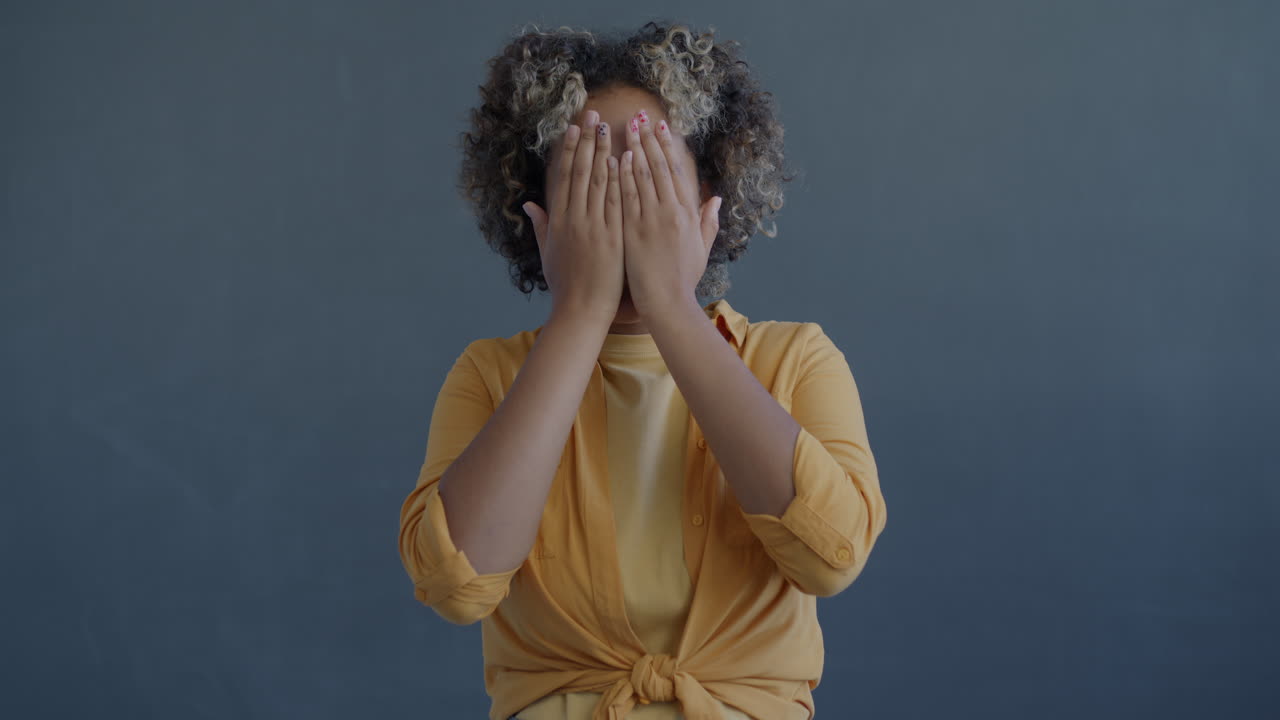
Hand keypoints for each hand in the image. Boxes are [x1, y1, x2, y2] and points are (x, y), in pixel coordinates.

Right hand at [522, 110, 623, 323]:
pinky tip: (622, 159)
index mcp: (558, 221)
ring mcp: (593, 227)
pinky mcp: (611, 238)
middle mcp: (574, 219)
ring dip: (603, 151)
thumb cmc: (564, 285)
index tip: (574, 127)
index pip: (564, 177)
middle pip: (580, 172)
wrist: (580, 310)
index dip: (569, 150)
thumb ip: (540, 225)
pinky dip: (617, 180)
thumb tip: (529, 203)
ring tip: (608, 126)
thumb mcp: (546, 253)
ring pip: (598, 182)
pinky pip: (614, 202)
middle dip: (587, 141)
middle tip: (592, 114)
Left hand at [619, 108, 722, 317]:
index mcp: (687, 214)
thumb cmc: (683, 279)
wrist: (668, 303)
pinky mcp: (634, 230)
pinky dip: (622, 175)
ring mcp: (652, 219)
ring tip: (625, 127)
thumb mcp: (702, 248)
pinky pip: (626, 196)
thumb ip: (709, 221)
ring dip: (633, 149)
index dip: (667, 147)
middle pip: (658, 166)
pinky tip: (616, 156)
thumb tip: (716, 199)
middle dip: (649, 139)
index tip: (661, 127)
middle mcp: (671, 211)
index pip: (675, 172)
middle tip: (640, 115)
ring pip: (642, 176)